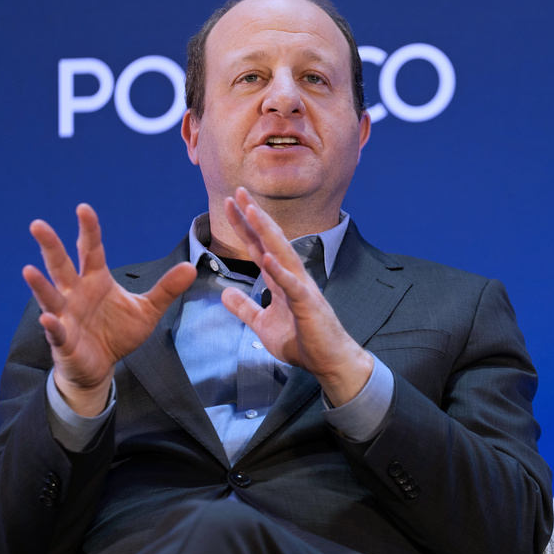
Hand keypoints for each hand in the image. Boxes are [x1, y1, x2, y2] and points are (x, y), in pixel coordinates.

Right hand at [22, 204, 195, 415]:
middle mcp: (75, 293)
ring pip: (50, 296)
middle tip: (37, 224)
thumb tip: (190, 267)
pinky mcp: (63, 341)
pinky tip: (47, 319)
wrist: (101, 367)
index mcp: (95, 280)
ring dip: (40, 285)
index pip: (91, 250)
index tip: (83, 208)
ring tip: (28, 270)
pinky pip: (56, 332)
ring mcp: (66, 316)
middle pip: (60, 265)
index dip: (88, 230)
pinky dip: (52, 326)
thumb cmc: (117, 333)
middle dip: (50, 246)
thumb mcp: (147, 310)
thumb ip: (166, 289)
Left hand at [220, 188, 372, 405]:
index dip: (245, 225)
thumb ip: (245, 308)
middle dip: (254, 216)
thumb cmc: (301, 342)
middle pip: (270, 240)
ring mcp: (301, 288)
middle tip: (238, 191)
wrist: (329, 362)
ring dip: (267, 231)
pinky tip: (267, 257)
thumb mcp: (263, 324)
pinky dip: (280, 271)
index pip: (259, 246)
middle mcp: (292, 276)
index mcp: (281, 279)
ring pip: (282, 253)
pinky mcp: (308, 305)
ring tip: (253, 211)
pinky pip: (292, 285)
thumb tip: (224, 293)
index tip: (231, 203)